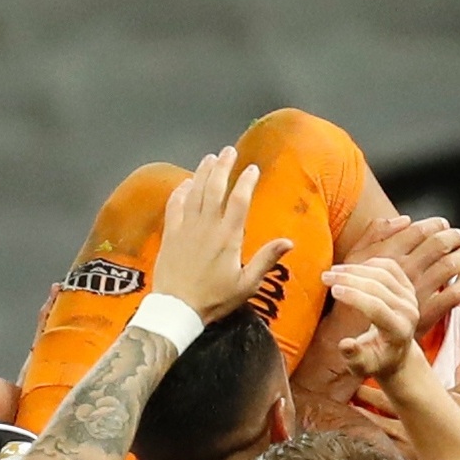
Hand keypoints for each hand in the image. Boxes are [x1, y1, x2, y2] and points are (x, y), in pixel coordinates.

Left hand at [150, 147, 290, 326]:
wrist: (177, 308)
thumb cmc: (214, 299)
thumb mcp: (246, 285)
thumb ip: (266, 260)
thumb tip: (289, 242)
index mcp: (228, 237)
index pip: (239, 199)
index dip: (246, 181)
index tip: (252, 169)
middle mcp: (207, 226)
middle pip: (215, 187)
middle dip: (223, 165)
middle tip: (229, 150)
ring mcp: (186, 227)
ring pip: (195, 191)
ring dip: (203, 171)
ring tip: (210, 157)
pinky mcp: (170, 233)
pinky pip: (174, 204)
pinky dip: (180, 190)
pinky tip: (186, 182)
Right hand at [322, 257, 423, 384]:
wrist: (397, 354)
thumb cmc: (376, 361)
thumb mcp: (363, 366)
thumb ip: (354, 357)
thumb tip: (345, 344)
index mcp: (400, 331)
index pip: (377, 307)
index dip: (354, 296)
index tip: (333, 290)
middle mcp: (409, 312)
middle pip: (378, 287)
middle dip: (349, 279)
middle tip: (325, 277)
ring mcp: (411, 297)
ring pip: (383, 273)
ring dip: (355, 269)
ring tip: (333, 271)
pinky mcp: (408, 287)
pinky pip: (389, 267)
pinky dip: (368, 264)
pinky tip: (350, 269)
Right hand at [357, 212, 459, 334]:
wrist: (356, 336)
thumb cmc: (352, 296)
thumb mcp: (354, 258)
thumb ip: (374, 234)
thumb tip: (404, 220)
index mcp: (388, 256)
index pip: (418, 232)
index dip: (434, 225)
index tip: (442, 224)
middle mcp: (405, 272)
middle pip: (437, 246)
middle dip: (453, 236)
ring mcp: (419, 293)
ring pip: (449, 266)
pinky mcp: (428, 313)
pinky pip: (454, 294)